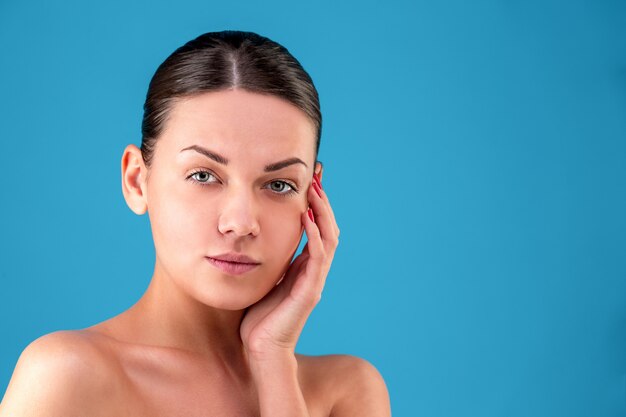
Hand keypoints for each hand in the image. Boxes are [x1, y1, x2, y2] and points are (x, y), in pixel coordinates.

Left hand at [240, 171, 339, 360]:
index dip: (314, 205)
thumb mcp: (262, 278)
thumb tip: (253, 237)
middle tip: (316, 175)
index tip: (307, 180)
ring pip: (328, 238)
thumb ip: (266, 259)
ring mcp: (314, 280)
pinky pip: (317, 258)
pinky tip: (306, 217)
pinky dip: (313, 235)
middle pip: (328, 228)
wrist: (260, 350)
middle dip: (322, 201)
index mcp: (303, 267)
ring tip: (314, 189)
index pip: (316, 228)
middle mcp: (314, 271)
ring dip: (322, 212)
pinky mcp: (309, 291)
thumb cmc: (257, 317)